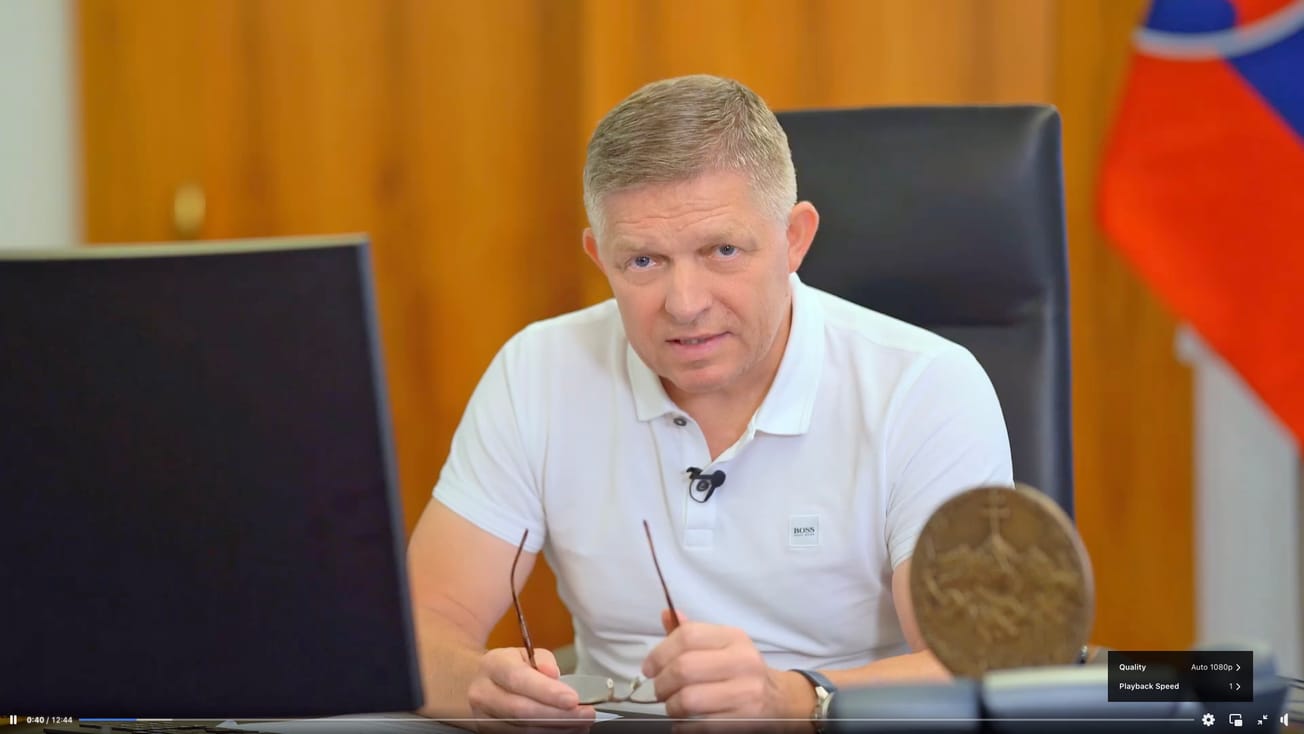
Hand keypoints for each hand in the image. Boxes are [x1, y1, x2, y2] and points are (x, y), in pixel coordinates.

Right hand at [467, 646, 594, 729]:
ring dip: (558, 728)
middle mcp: (484, 693)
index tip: (573, 699)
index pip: (519, 679)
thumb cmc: (507, 667)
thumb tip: (553, 674)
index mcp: (492, 666)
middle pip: (521, 710)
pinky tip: (568, 729)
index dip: (547, 691)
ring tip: (582, 723)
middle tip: (586, 714)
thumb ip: (542, 660)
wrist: (478, 683)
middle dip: (558, 715)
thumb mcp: (524, 653)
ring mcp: (485, 718)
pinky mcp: (491, 733)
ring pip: (523, 729)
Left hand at [642, 610, 813, 724]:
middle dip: (662, 683)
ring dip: (671, 707)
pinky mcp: (744, 720)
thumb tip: (666, 615)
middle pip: (684, 669)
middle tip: (659, 691)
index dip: (659, 653)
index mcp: (733, 637)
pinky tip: (684, 722)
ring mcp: (746, 692)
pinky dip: (683, 726)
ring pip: (689, 699)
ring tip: (672, 706)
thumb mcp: (722, 645)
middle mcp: (743, 661)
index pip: (687, 636)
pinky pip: (700, 725)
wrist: (780, 700)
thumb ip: (692, 633)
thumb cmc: (741, 670)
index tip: (649, 668)